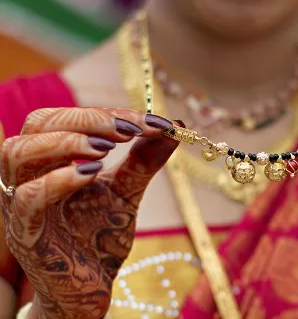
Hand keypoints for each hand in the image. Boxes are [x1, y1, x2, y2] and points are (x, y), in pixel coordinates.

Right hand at [0, 108, 177, 318]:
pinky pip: (28, 198)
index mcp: (50, 161)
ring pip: (18, 153)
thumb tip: (176, 125)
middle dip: (86, 119)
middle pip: (38, 124)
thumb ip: (144, 160)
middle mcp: (29, 176)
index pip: (66, 119)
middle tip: (128, 129)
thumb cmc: (100, 236)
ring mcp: (22, 205)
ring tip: (107, 148)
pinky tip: (92, 174)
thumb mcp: (127, 191)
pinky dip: (60, 179)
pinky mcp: (27, 235)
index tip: (150, 120)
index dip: (106, 113)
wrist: (90, 288)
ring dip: (67, 141)